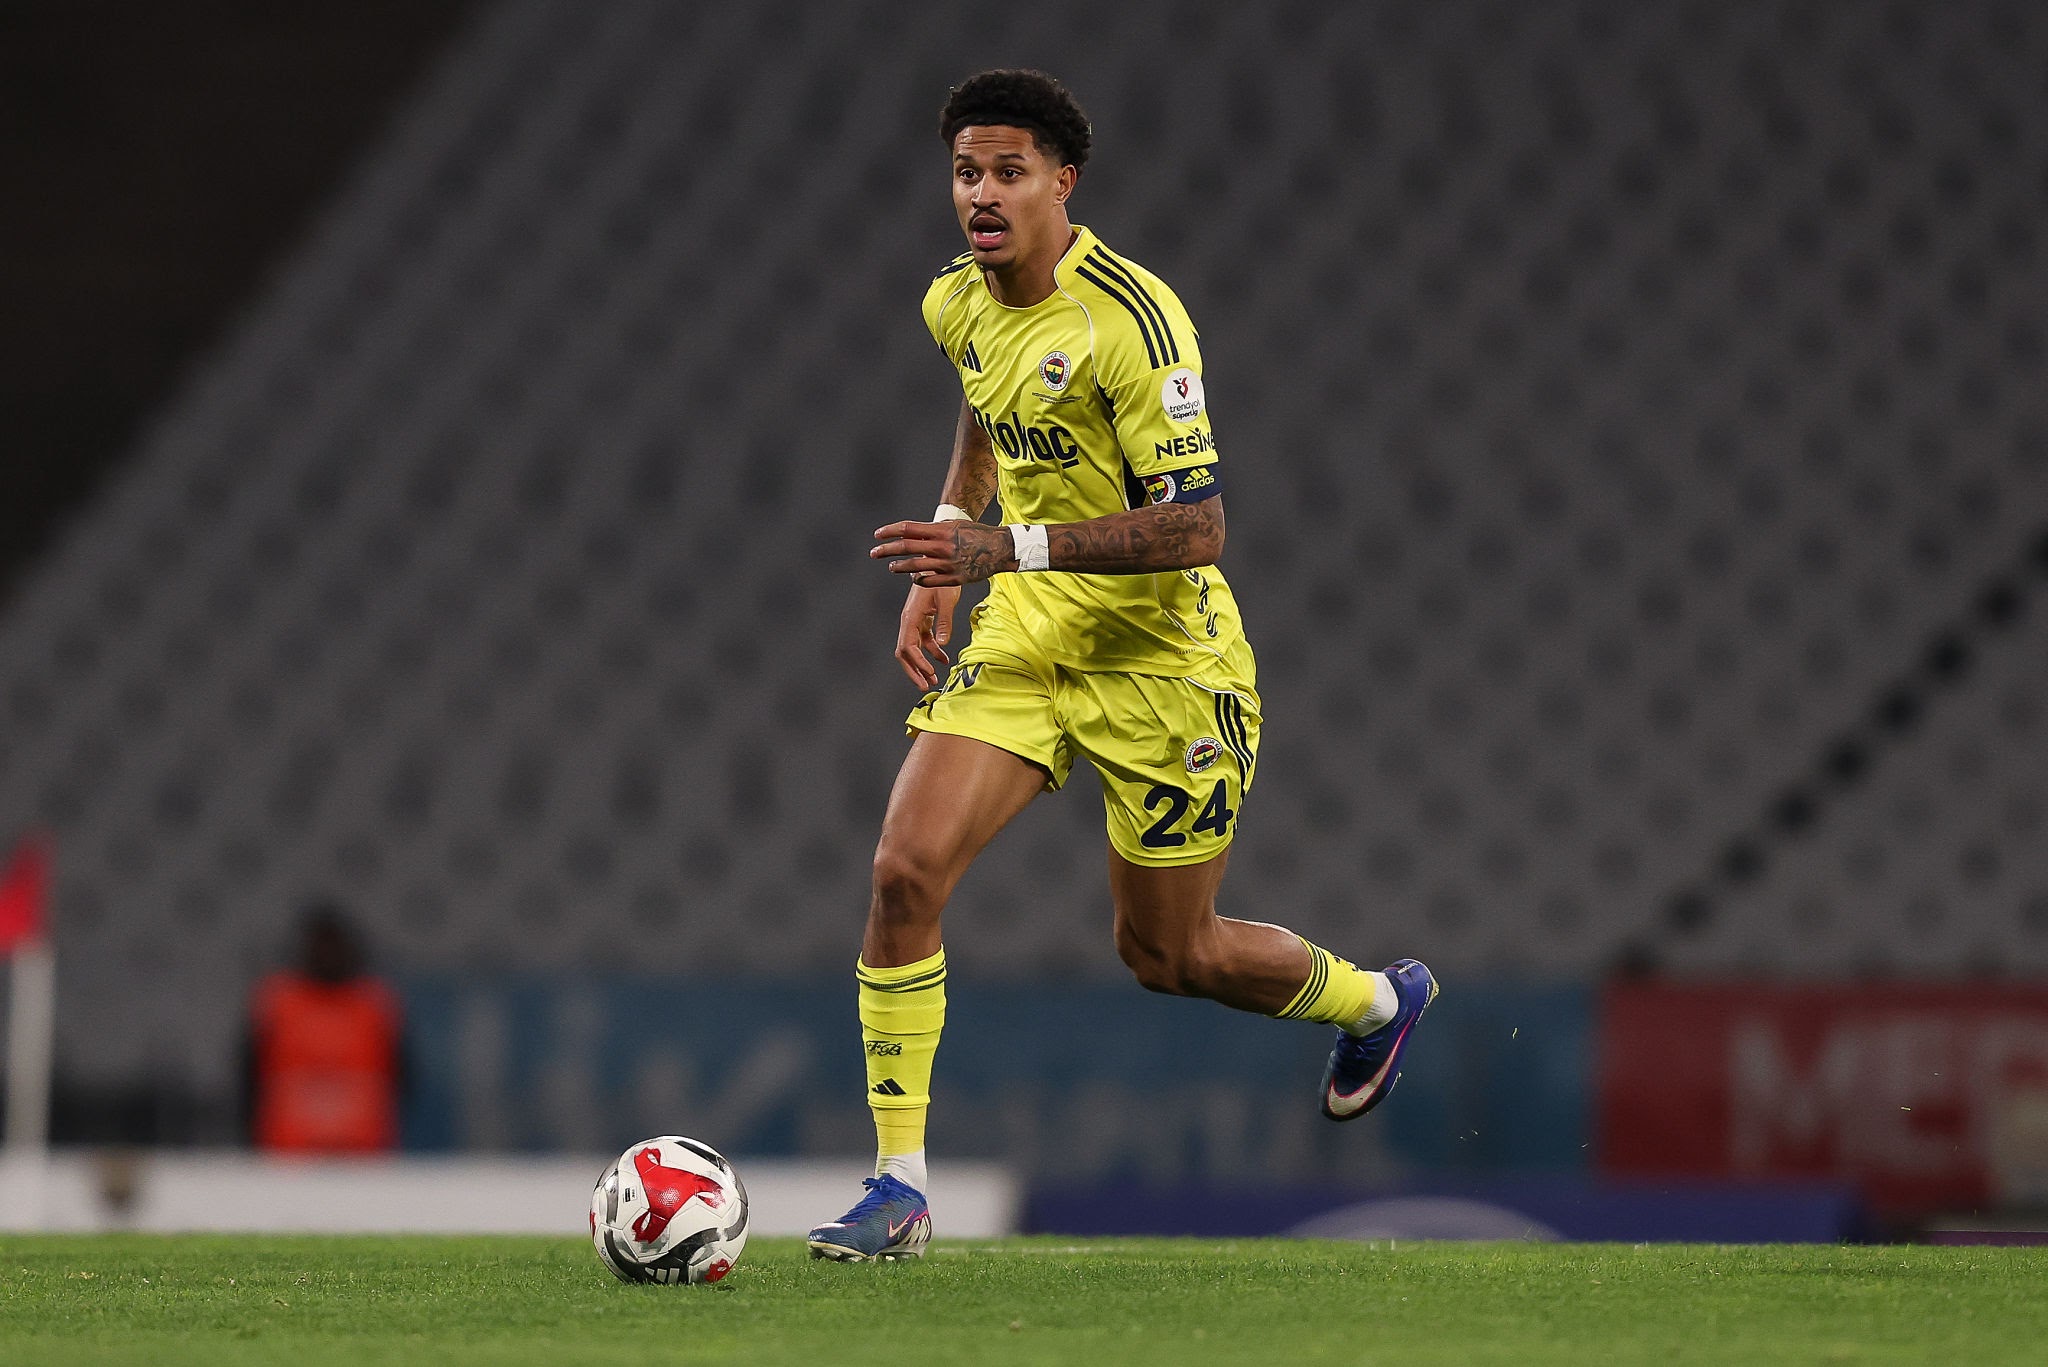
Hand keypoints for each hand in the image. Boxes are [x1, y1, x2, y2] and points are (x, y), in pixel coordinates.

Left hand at [871, 520, 1016, 586]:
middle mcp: (942, 547)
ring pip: (914, 567)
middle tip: (874, 552)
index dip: (890, 531)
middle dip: (886, 550)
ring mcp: (947, 564)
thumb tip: (909, 534)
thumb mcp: (953, 526)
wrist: (999, 548)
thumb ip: (932, 531)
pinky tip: (912, 577)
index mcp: (941, 531)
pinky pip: (928, 581)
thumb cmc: (975, 534)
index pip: (908, 529)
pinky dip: (917, 579)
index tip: (877, 534)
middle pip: (906, 548)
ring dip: (898, 567)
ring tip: (891, 566)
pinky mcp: (953, 579)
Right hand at [894, 583, 960, 689]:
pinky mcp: (923, 619)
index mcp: (910, 616)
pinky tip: (944, 660)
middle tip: (924, 686)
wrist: (939, 561)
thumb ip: (944, 621)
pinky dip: (932, 652)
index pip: (907, 646)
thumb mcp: (946, 599)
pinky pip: (924, 640)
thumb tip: (942, 643)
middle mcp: (909, 620)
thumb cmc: (941, 577)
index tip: (930, 672)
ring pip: (914, 649)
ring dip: (922, 665)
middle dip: (914, 671)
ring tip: (934, 680)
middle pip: (905, 652)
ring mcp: (915, 620)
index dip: (917, 662)